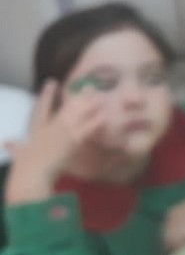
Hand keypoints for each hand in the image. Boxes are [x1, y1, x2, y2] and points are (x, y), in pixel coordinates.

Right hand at [5, 81, 107, 204]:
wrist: (31, 173)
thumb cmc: (24, 166)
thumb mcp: (18, 154)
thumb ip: (15, 147)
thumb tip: (6, 143)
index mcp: (36, 129)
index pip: (42, 108)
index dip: (47, 94)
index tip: (52, 81)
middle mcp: (50, 126)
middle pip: (67, 107)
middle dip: (79, 96)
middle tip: (89, 86)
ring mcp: (62, 131)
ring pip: (79, 113)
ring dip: (91, 104)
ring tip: (102, 96)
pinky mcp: (72, 140)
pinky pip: (88, 128)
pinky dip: (96, 122)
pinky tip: (104, 116)